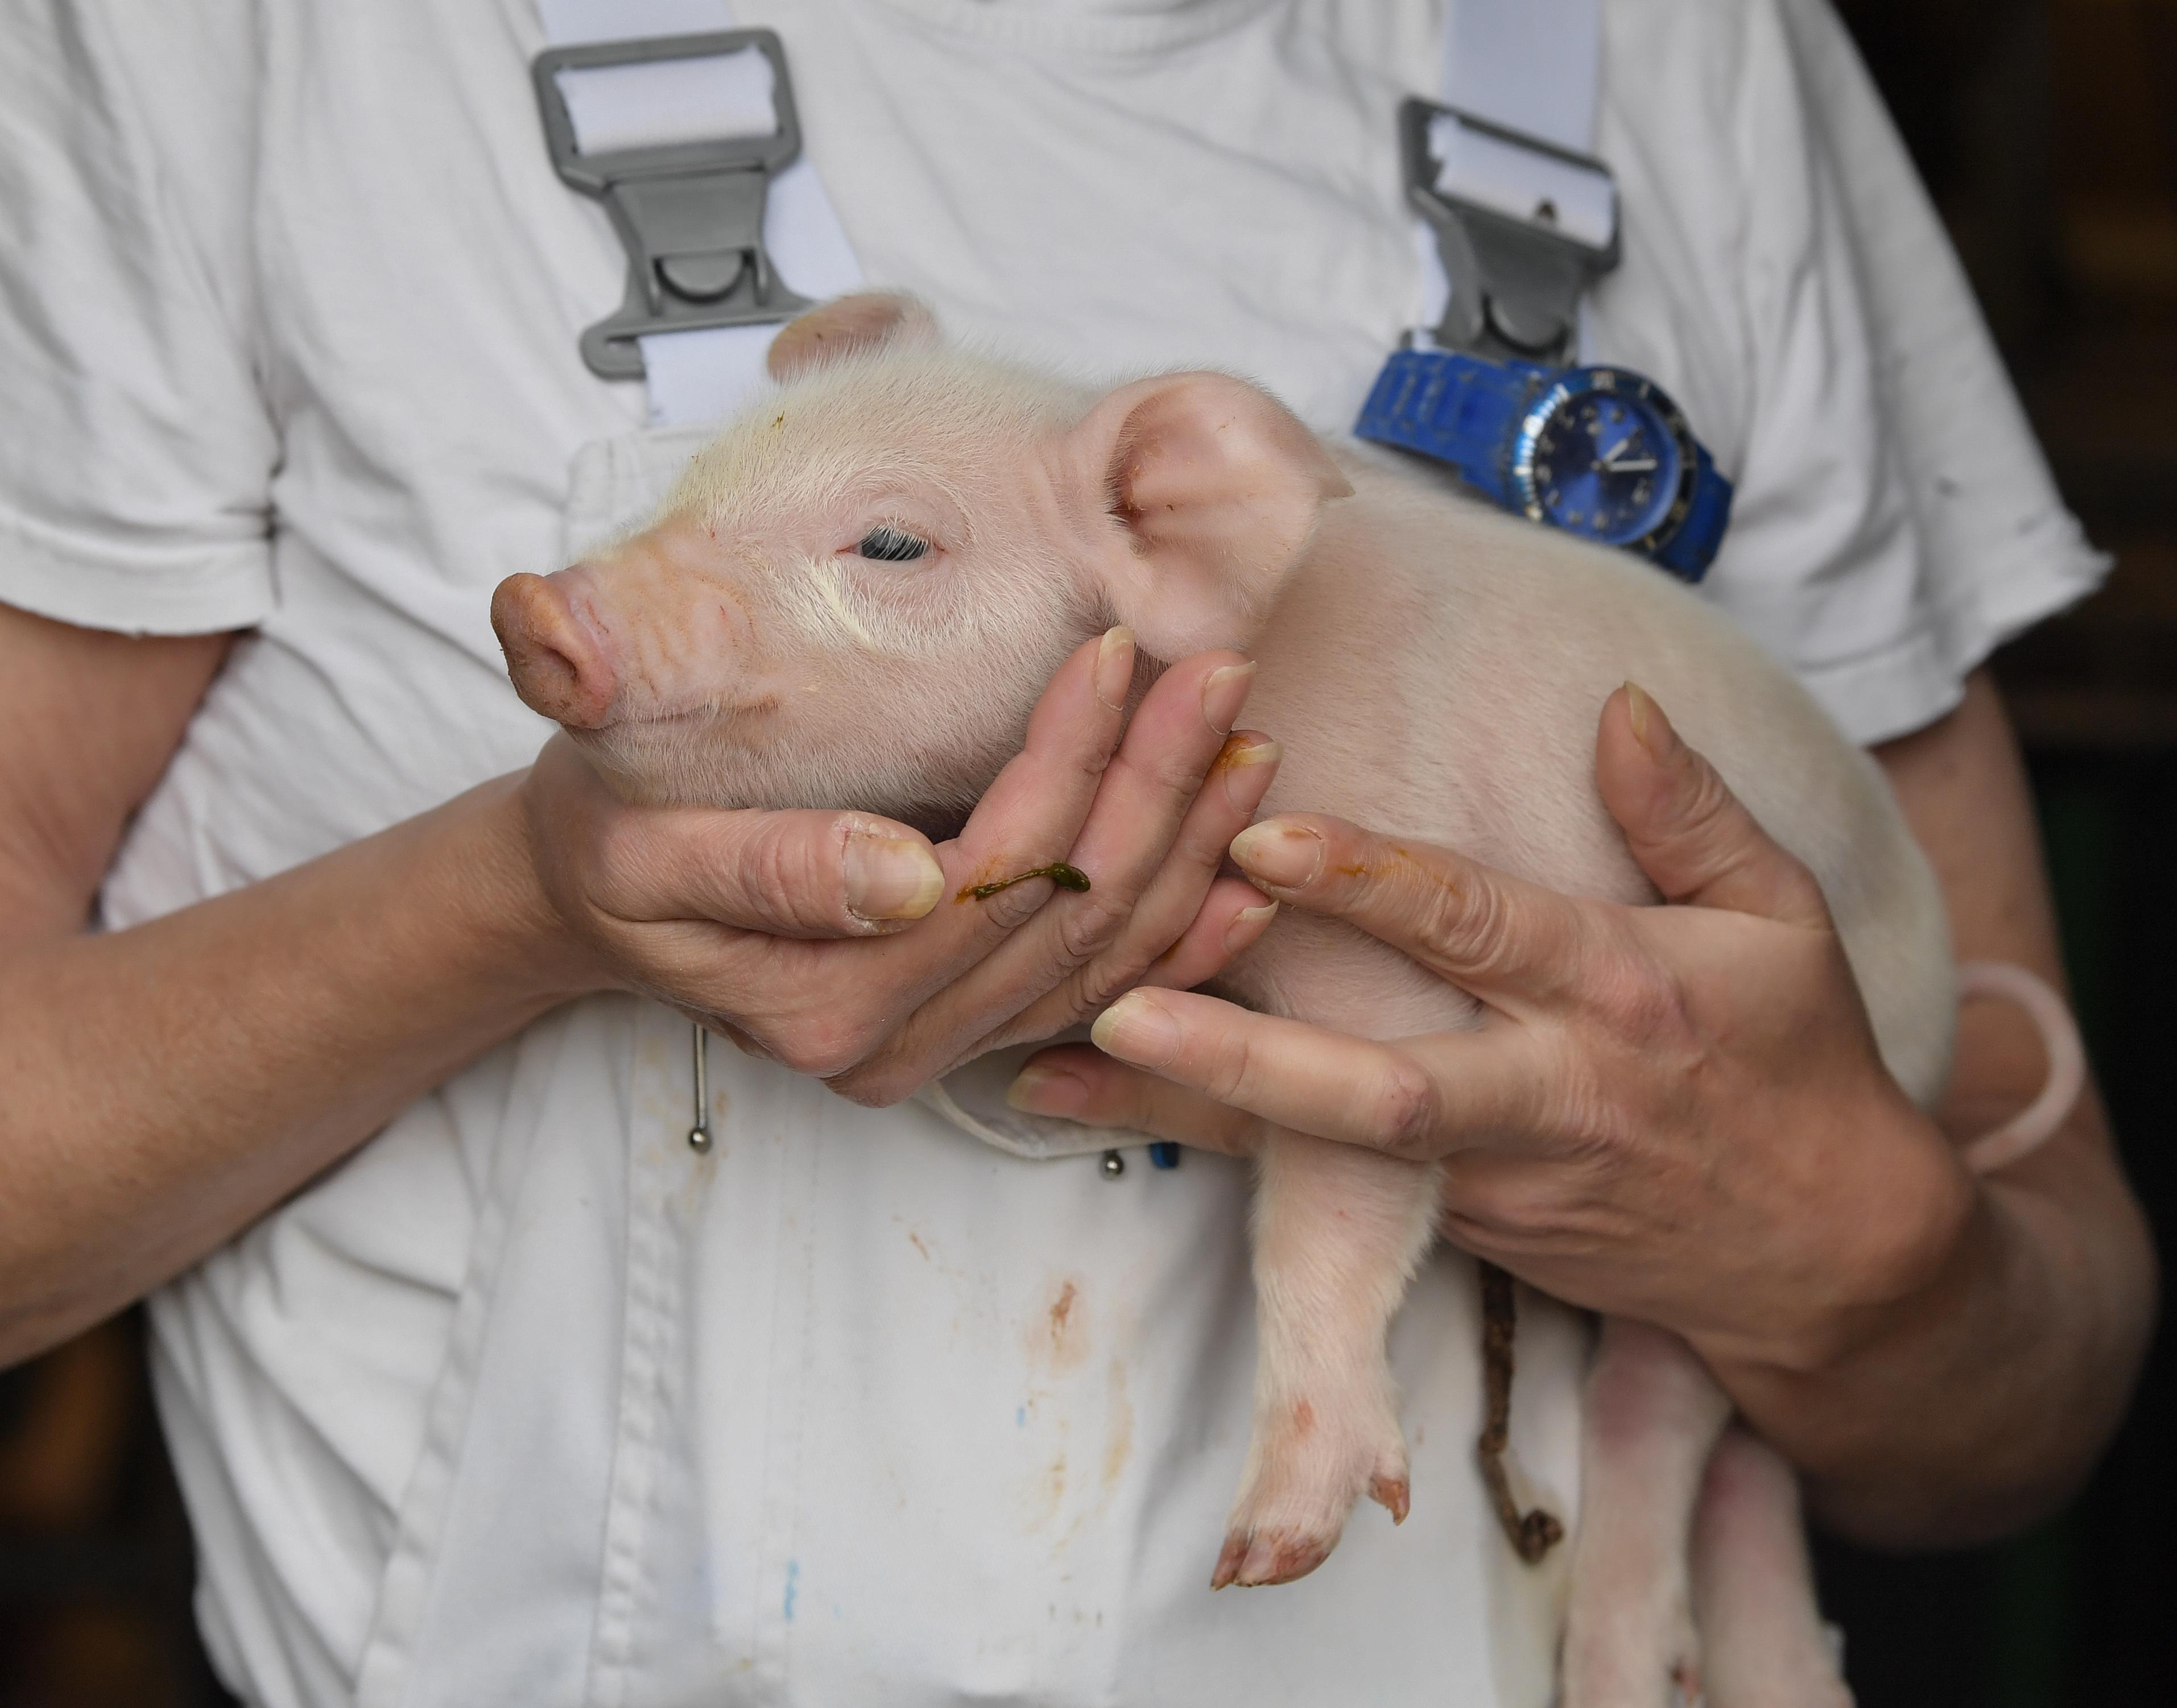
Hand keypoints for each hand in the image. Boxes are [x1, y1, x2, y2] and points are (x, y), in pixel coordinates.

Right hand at [517, 628, 1282, 1105]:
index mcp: (824, 1008)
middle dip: (1158, 788)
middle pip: (1066, 916)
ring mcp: (939, 1052)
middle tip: (1221, 670)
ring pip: (1104, 960)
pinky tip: (1248, 880)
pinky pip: (1100, 996)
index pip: (991, 876)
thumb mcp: (642, 844)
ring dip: (1191, 853)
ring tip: (1250, 740)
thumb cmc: (612, 839)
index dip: (1067, 765)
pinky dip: (1183, 941)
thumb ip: (764, 867)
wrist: (597, 895)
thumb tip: (899, 877)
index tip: (1118, 649)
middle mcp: (896, 1050)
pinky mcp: (967, 1031)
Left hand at [1005, 684, 1975, 1377]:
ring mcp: (1492, 1180)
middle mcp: (1541, 1096)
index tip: (1258, 830)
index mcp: (1615, 995)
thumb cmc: (1798, 1062)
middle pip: (1377, 1091)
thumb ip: (1691, 812)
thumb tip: (1616, 707)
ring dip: (1187, 1108)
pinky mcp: (1462, 1232)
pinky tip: (1109, 1100)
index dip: (1368, 881)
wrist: (1822, 1264)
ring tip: (1042, 1066)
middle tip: (1116, 1003)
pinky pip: (1325, 1177)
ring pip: (1320, 1149)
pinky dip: (1221, 1135)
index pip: (1477, 928)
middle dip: (1244, 1055)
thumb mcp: (1783, 919)